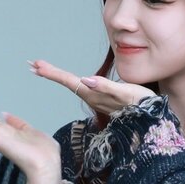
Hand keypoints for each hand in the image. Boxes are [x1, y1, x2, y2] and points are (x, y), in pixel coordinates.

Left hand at [30, 59, 152, 116]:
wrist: (152, 118)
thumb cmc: (142, 105)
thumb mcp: (126, 93)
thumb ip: (107, 87)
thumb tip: (86, 80)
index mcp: (94, 93)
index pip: (69, 81)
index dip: (53, 73)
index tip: (36, 66)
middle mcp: (92, 96)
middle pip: (67, 82)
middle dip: (49, 73)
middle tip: (32, 65)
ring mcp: (97, 98)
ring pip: (72, 85)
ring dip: (57, 76)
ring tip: (43, 69)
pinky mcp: (102, 98)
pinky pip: (81, 87)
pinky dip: (70, 81)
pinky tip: (69, 79)